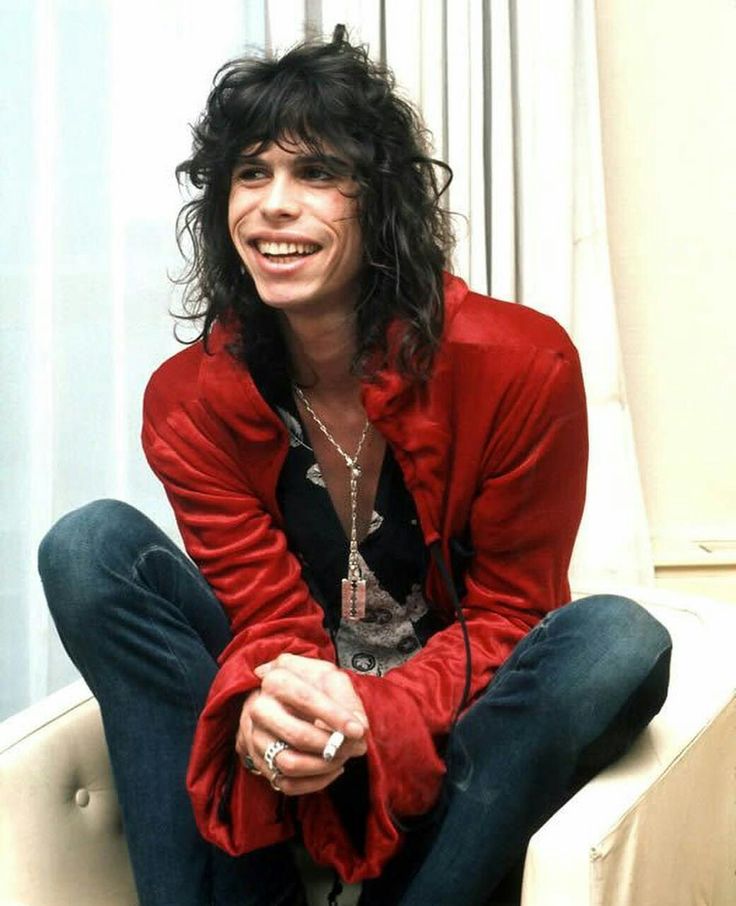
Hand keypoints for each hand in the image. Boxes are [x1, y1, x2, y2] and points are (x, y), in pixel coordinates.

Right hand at [236, 654, 368, 795]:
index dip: (334, 716)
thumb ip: (346, 698)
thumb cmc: (307, 684)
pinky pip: (286, 783)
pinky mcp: (259, 761)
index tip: (358, 730)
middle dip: (332, 746)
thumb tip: (359, 729)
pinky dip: (315, 782)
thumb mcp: (328, 677)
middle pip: (297, 735)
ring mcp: (256, 737)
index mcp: (276, 680)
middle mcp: (260, 708)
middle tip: (355, 746)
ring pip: (289, 764)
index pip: (305, 699)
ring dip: (324, 766)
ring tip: (344, 756)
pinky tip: (332, 768)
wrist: (279, 696)